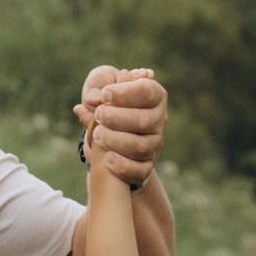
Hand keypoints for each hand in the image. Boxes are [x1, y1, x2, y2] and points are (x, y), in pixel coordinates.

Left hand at [77, 64, 165, 183]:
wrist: (104, 133)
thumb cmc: (105, 101)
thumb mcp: (99, 85)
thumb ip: (97, 85)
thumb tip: (97, 96)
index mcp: (153, 94)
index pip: (146, 92)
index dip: (126, 93)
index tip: (105, 95)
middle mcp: (159, 120)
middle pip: (145, 121)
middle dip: (118, 118)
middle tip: (99, 115)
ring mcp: (154, 144)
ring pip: (142, 147)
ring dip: (117, 141)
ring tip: (97, 134)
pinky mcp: (146, 165)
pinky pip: (140, 170)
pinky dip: (123, 166)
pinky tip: (107, 159)